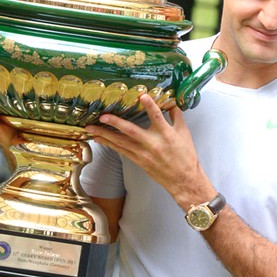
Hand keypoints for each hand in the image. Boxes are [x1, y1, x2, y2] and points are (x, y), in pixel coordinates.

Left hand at [85, 93, 214, 207]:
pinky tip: (100, 139)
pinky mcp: (139, 161)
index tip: (142, 96)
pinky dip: (110, 144)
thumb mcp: (184, 133)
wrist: (183, 179)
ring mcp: (144, 154)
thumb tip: (171, 102)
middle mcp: (153, 144)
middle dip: (116, 123)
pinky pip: (121, 151)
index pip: (158, 117)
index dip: (150, 106)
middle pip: (132, 131)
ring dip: (105, 135)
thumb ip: (176, 116)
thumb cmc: (185, 156)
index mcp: (167, 135)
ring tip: (91, 128)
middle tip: (102, 116)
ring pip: (122, 142)